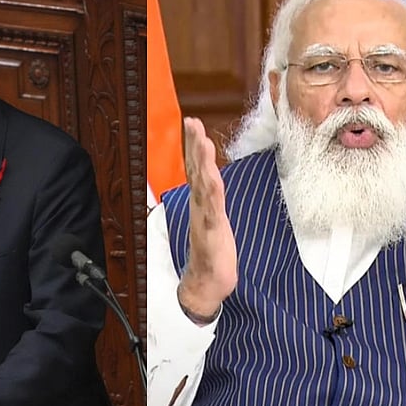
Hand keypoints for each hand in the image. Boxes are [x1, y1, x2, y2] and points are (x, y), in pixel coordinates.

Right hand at [177, 117, 237, 320]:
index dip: (194, 146)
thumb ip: (211, 202)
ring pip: (204, 184)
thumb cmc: (212, 253)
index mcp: (202, 202)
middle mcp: (200, 206)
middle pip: (196, 170)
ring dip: (202, 162)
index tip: (191, 123)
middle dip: (193, 145)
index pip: (197, 168)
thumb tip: (211, 184)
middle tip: (191, 122)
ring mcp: (205, 217)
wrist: (207, 282)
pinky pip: (212, 208)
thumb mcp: (214, 221)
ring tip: (201, 141)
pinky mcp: (212, 231)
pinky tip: (212, 178)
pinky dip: (211, 192)